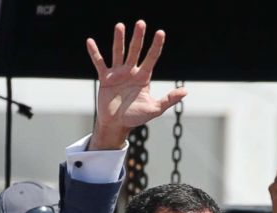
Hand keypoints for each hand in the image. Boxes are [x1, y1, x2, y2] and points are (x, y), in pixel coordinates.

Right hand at [87, 21, 185, 149]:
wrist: (117, 125)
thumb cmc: (136, 117)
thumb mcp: (154, 109)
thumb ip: (169, 100)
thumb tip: (186, 91)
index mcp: (144, 77)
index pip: (152, 58)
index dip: (156, 46)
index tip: (160, 32)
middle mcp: (131, 72)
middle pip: (135, 51)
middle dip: (138, 38)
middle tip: (141, 23)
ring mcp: (118, 74)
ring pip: (119, 53)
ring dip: (119, 40)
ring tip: (120, 26)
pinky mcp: (105, 78)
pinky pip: (99, 63)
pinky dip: (94, 53)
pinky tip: (90, 42)